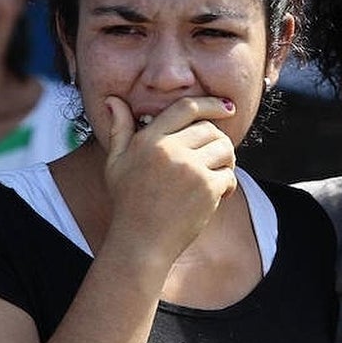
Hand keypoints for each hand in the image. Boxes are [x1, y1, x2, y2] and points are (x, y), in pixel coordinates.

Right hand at [101, 95, 237, 265]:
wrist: (140, 242)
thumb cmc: (128, 203)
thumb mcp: (116, 162)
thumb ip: (119, 128)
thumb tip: (112, 100)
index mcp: (149, 139)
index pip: (187, 107)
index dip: (211, 103)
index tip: (227, 106)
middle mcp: (170, 150)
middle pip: (211, 129)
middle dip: (218, 141)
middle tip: (214, 159)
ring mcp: (189, 168)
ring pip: (226, 149)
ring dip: (227, 161)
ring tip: (216, 175)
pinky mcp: (206, 188)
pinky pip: (230, 175)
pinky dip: (229, 185)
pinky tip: (219, 195)